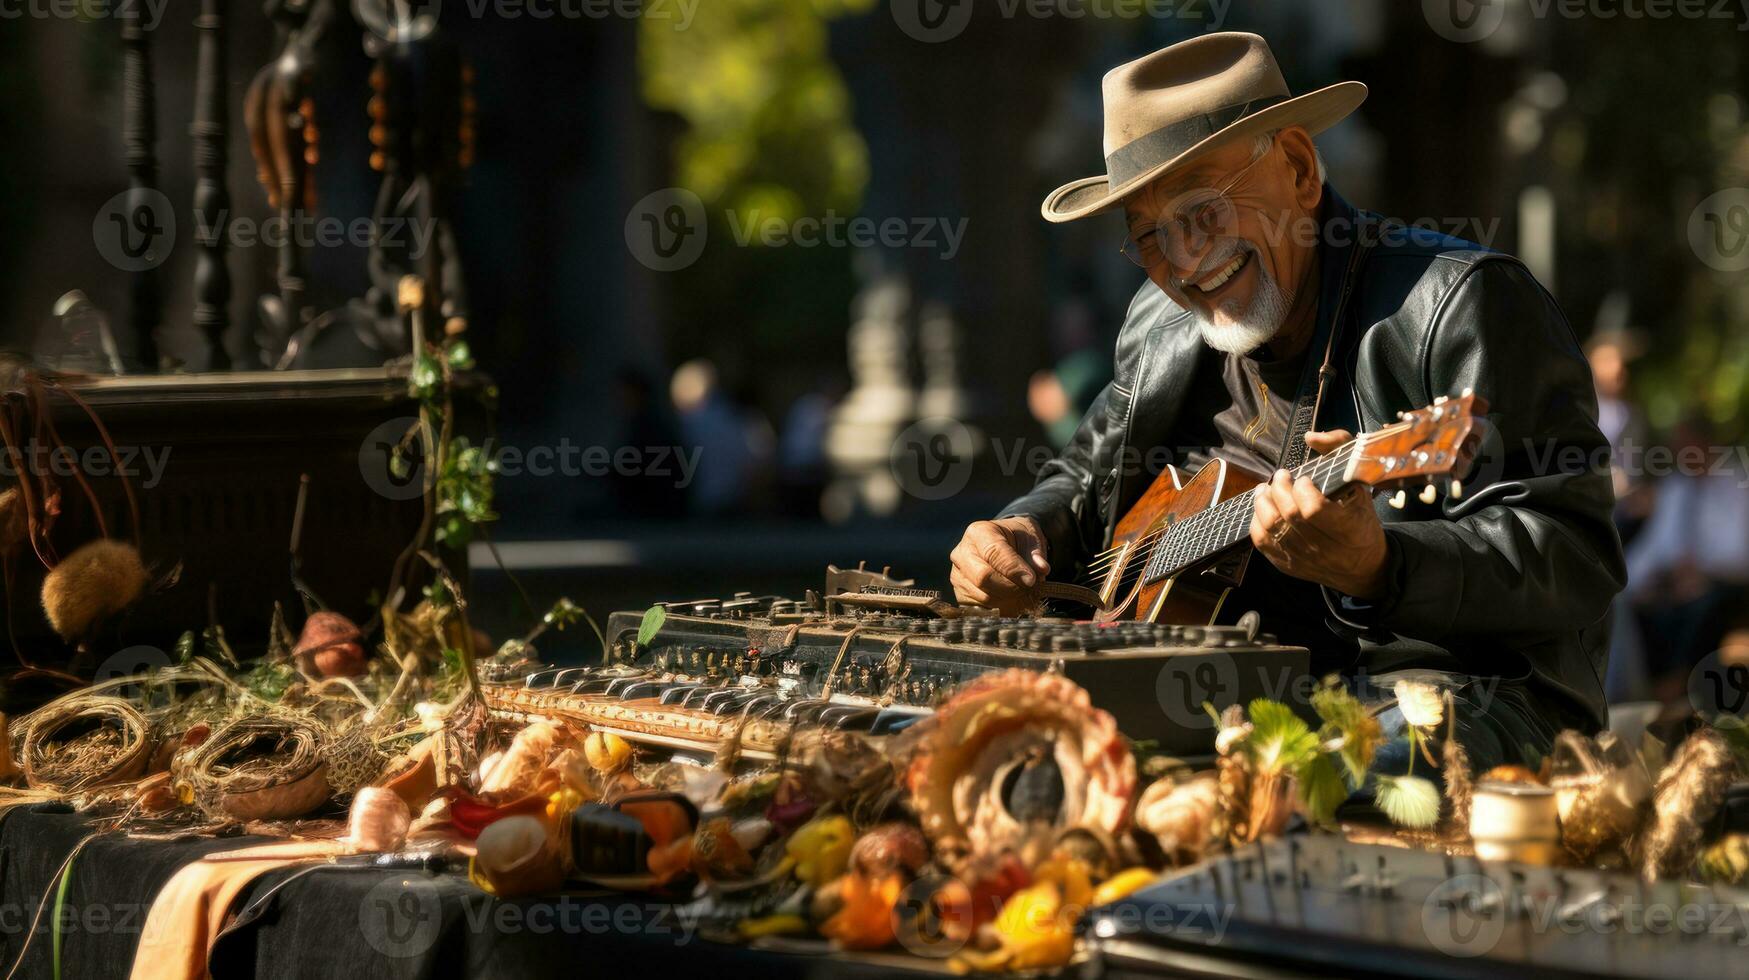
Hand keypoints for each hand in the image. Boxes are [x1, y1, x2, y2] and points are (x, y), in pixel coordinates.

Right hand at [951, 517, 1050, 614]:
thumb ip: (1035, 553)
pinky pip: (981, 608)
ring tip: (1022, 592)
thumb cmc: (1016, 540)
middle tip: (1029, 588)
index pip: (993, 553)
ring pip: (983, 596)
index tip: (1032, 580)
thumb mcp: (1030, 538)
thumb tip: (1041, 568)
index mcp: (978, 532)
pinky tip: (1011, 599)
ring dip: (1008, 599)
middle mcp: (962, 553)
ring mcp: (958, 575)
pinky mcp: (960, 593)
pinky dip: (1000, 608)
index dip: (1014, 569)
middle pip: (983, 577)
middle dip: (1011, 587)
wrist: (1004, 545)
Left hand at [1249, 430, 1390, 598]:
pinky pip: (1263, 543)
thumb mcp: (1362, 482)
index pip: (1314, 509)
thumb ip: (1341, 450)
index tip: (1304, 479)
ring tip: (1266, 488)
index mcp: (1348, 529)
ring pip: (1272, 528)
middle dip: (1279, 489)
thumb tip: (1310, 437)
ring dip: (1263, 502)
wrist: (1363, 565)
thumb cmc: (1361, 518)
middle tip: (1282, 476)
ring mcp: (1305, 560)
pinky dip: (1257, 521)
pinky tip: (1263, 508)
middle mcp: (1325, 548)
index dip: (1302, 489)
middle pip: (1289, 516)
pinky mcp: (1288, 566)